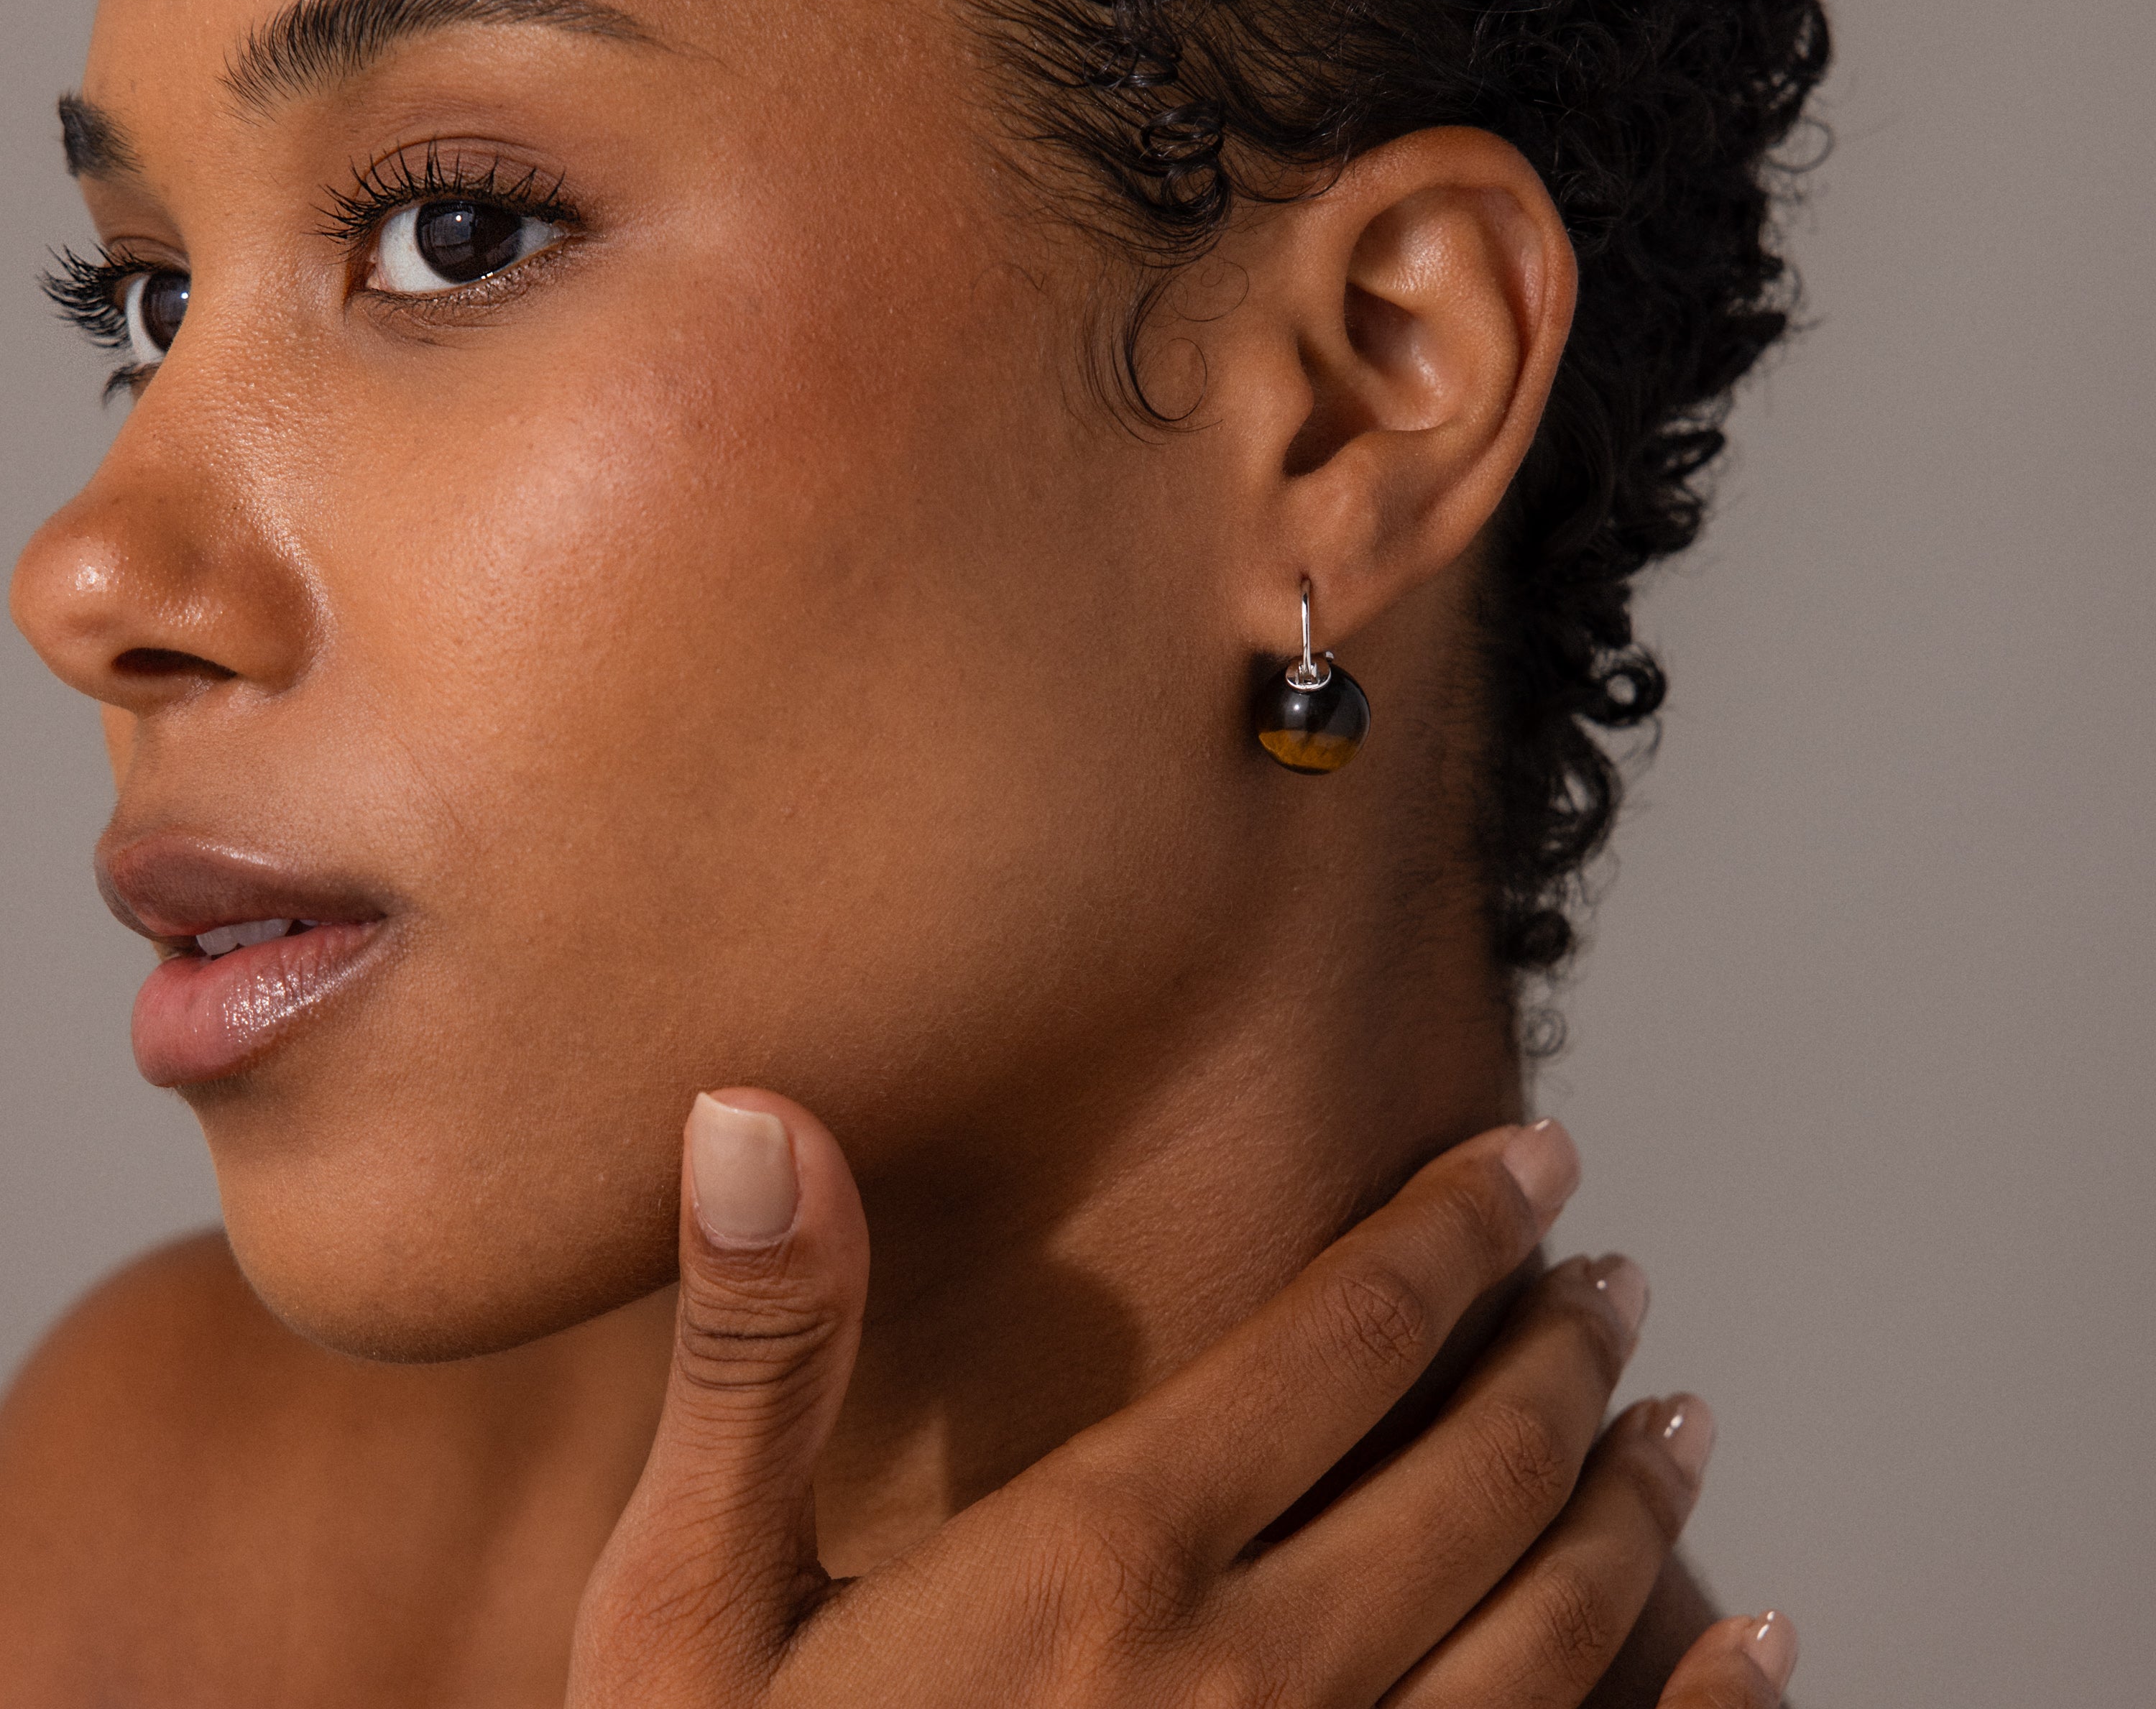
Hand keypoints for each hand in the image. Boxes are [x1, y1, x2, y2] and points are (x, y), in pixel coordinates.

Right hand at [567, 1094, 1794, 1707]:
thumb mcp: (683, 1606)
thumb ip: (759, 1355)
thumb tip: (751, 1109)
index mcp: (1102, 1565)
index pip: (1339, 1340)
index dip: (1449, 1229)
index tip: (1531, 1154)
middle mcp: (1249, 1682)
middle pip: (1471, 1474)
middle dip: (1556, 1353)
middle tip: (1614, 1278)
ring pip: (1549, 1634)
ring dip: (1628, 1510)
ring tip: (1677, 1422)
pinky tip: (1762, 1653)